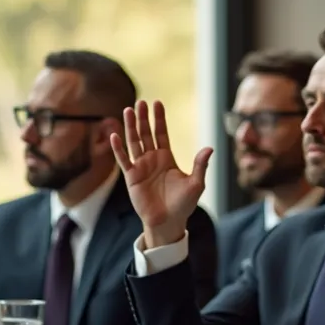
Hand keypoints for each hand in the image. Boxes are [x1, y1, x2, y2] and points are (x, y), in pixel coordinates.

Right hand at [109, 100, 212, 248]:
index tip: (157, 103)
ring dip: (131, 127)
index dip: (159, 119)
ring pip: (134, 142)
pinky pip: (124, 160)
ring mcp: (141, 167)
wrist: (168, 222)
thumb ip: (200, 165)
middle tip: (141, 102)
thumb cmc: (183, 205)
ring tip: (128, 111)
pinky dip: (119, 148)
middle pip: (146, 134)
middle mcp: (152, 159)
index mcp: (167, 158)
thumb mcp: (196, 183)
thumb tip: (209, 148)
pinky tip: (115, 135)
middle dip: (143, 118)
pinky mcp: (131, 177)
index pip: (161, 133)